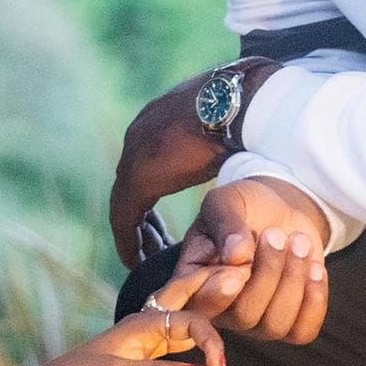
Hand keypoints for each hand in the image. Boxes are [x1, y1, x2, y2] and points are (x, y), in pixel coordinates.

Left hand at [108, 70, 230, 263]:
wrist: (235, 103)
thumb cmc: (242, 111)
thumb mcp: (222, 127)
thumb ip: (214, 142)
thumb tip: (229, 146)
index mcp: (157, 122)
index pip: (145, 169)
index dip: (152, 197)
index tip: (159, 224)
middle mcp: (138, 137)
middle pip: (131, 188)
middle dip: (144, 219)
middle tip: (155, 245)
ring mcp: (134, 156)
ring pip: (124, 206)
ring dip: (136, 234)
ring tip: (147, 259)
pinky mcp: (138, 178)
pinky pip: (123, 219)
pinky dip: (129, 241)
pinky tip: (137, 261)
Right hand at [177, 177, 332, 344]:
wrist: (280, 210)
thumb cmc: (245, 206)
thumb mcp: (227, 201)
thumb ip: (226, 224)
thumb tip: (235, 256)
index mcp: (194, 284)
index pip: (198, 309)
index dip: (219, 293)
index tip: (240, 260)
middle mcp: (222, 310)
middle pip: (244, 317)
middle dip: (268, 273)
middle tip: (276, 234)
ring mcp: (256, 320)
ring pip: (275, 326)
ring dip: (293, 281)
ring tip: (299, 243)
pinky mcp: (289, 320)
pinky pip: (302, 332)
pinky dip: (314, 301)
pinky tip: (316, 268)